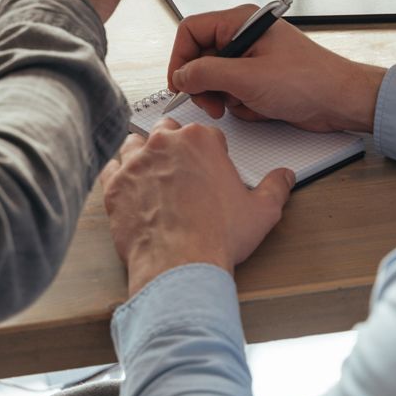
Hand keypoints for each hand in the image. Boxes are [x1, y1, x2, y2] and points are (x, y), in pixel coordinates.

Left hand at [101, 118, 293, 295]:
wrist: (180, 265)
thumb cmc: (218, 237)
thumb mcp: (261, 212)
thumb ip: (275, 188)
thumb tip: (285, 177)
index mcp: (200, 140)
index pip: (205, 133)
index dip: (210, 152)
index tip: (210, 168)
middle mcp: (164, 143)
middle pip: (167, 130)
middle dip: (174, 145)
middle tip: (181, 170)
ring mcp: (135, 161)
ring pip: (134, 143)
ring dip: (143, 155)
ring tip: (153, 175)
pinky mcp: (114, 184)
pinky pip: (111, 168)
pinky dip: (118, 175)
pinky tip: (129, 188)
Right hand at [168, 5, 385, 132]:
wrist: (341, 102)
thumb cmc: (309, 81)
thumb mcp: (248, 78)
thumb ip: (206, 74)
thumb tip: (180, 76)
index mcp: (240, 22)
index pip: (191, 30)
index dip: (180, 58)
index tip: (179, 83)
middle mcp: (243, 36)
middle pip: (200, 57)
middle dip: (204, 84)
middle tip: (211, 103)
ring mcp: (250, 58)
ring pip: (214, 78)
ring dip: (224, 97)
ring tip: (243, 104)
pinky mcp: (258, 78)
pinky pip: (232, 91)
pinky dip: (240, 104)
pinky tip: (260, 107)